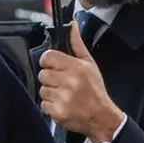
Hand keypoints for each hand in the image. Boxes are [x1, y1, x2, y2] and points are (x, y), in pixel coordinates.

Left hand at [38, 21, 124, 142]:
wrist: (101, 117)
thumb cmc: (95, 90)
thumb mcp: (89, 64)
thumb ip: (76, 44)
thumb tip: (71, 26)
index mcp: (75, 68)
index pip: (47, 57)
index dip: (49, 62)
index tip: (55, 66)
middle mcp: (69, 82)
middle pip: (43, 73)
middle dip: (51, 78)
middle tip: (63, 83)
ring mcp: (62, 98)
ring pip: (42, 89)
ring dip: (50, 92)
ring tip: (64, 94)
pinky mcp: (57, 112)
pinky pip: (43, 104)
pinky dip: (50, 105)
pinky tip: (62, 104)